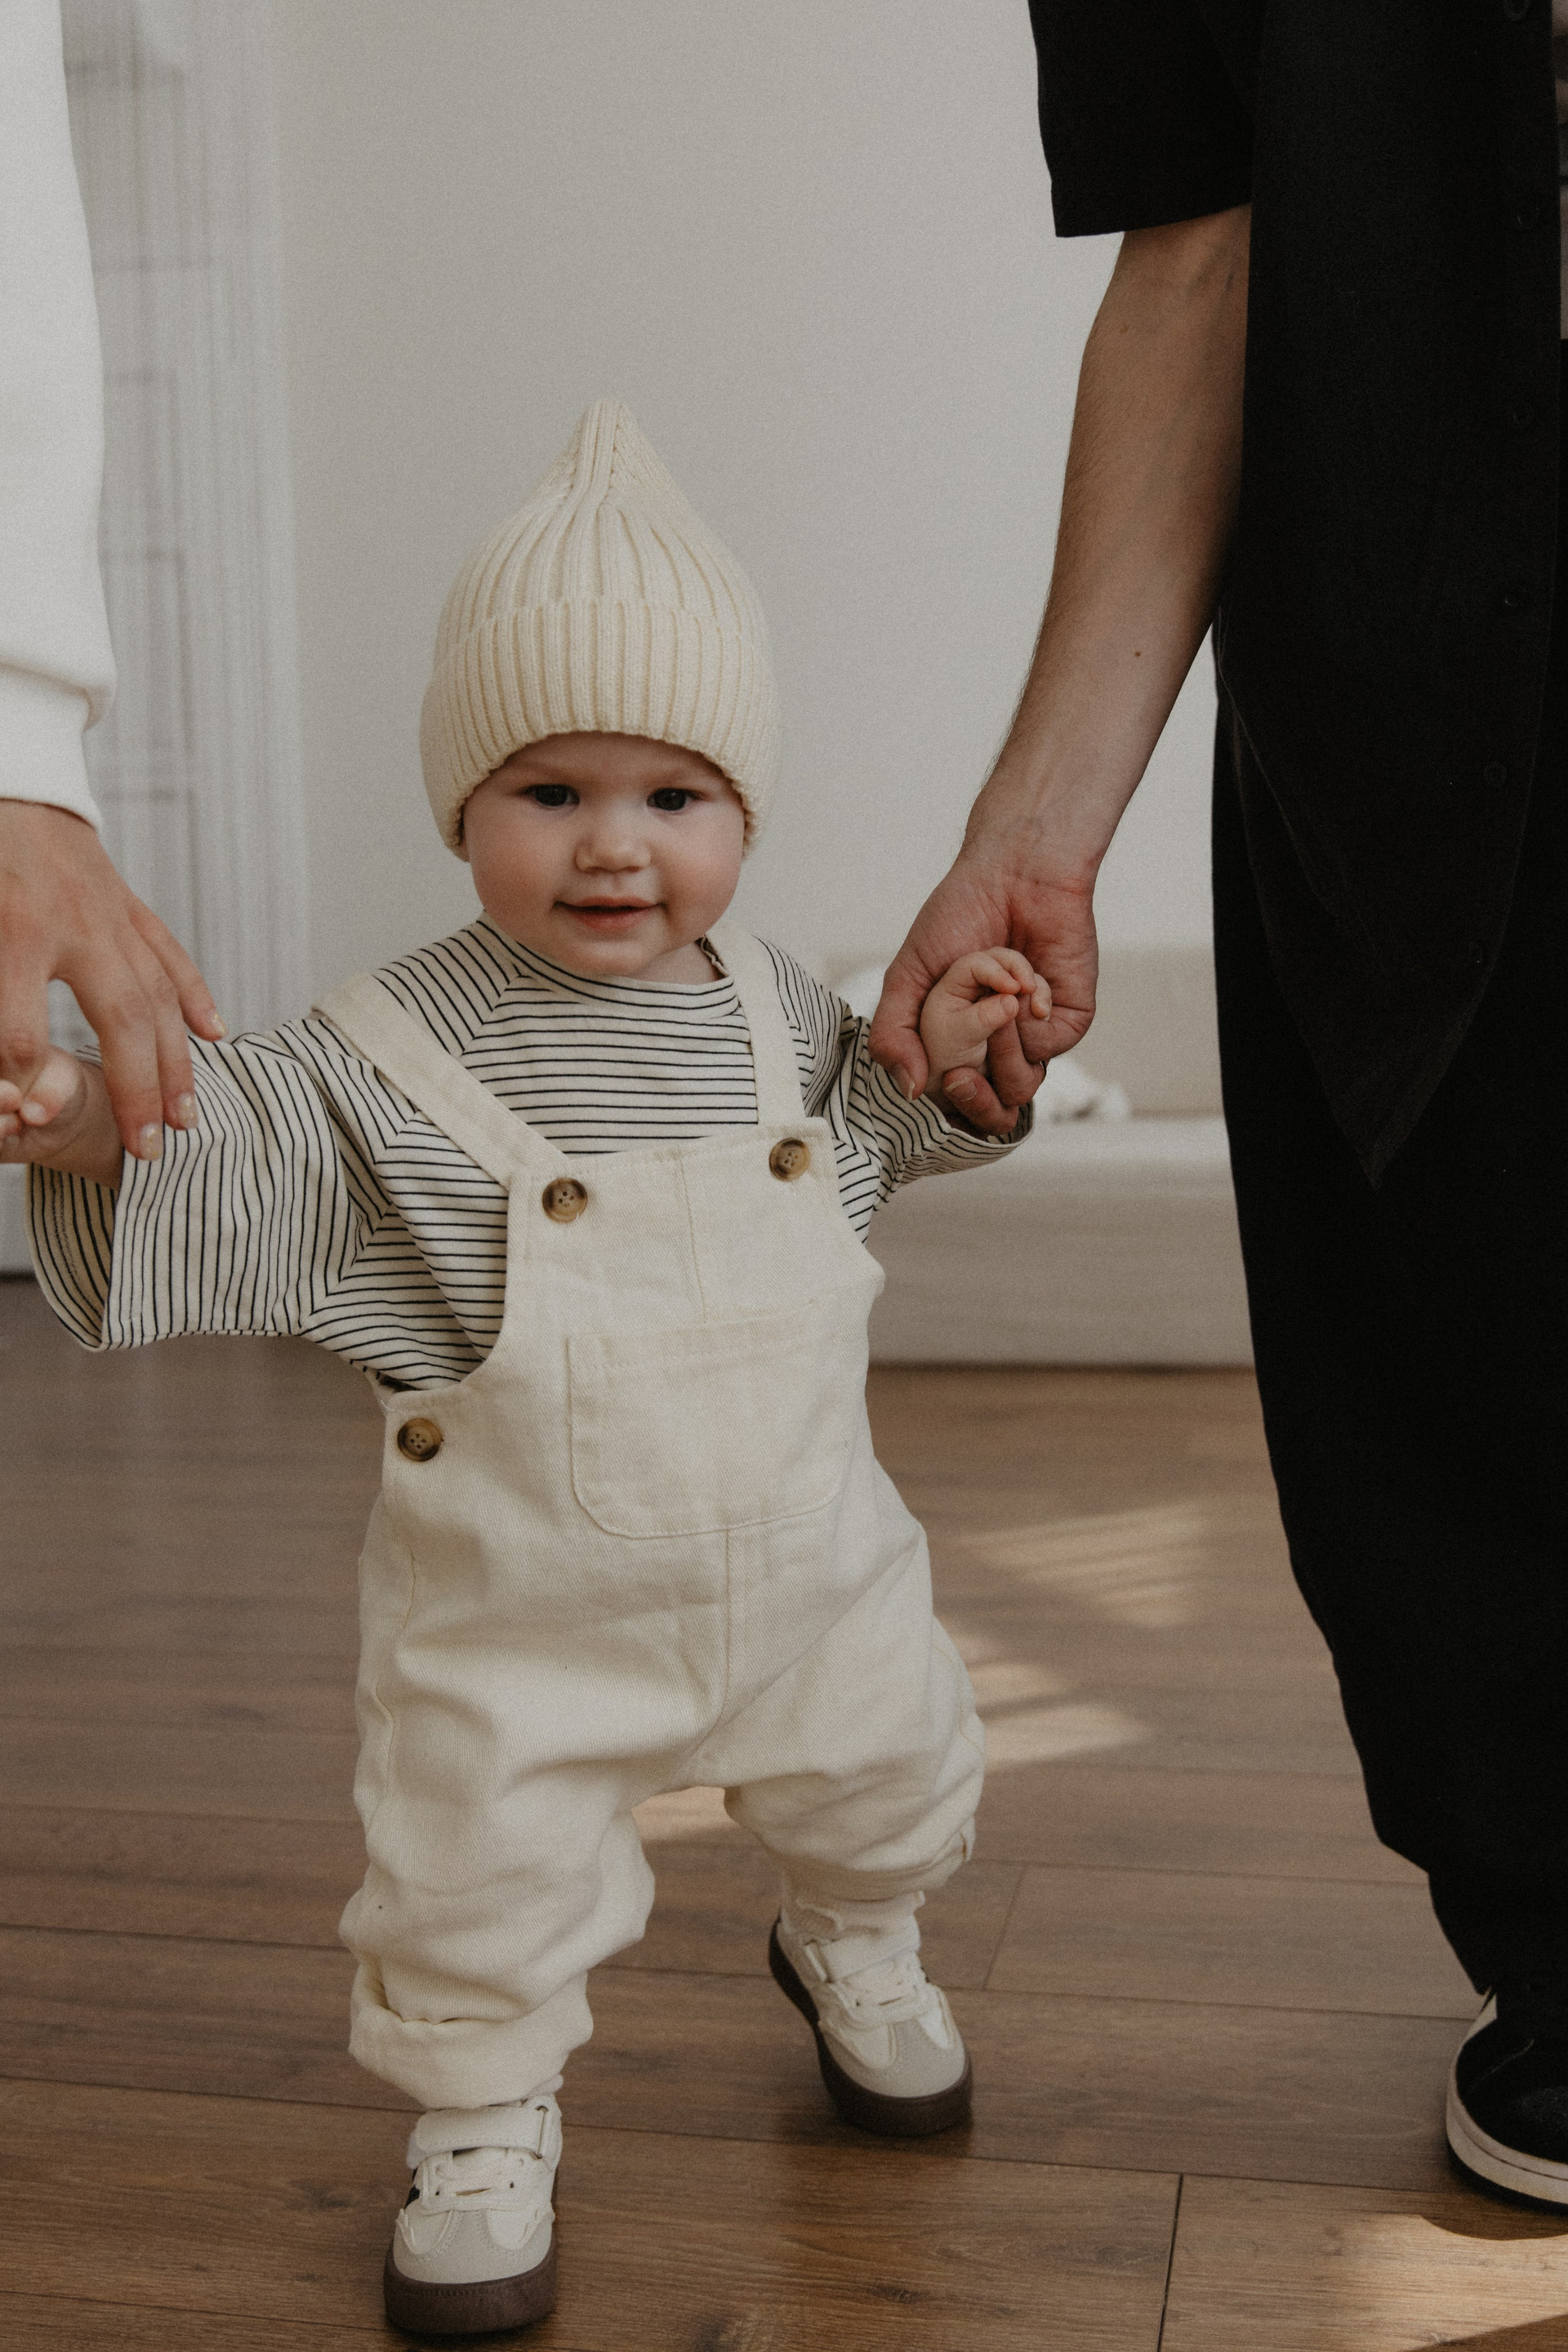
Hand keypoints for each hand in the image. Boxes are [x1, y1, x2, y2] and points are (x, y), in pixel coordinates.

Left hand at [0, 802, 222, 1158]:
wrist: (3, 776)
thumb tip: (8, 1068)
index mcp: (14, 930)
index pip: (20, 1027)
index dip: (25, 1079)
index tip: (29, 1122)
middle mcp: (74, 924)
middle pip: (118, 1020)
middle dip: (134, 1089)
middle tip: (144, 1149)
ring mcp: (111, 913)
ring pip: (158, 997)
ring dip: (177, 1062)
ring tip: (185, 1119)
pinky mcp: (129, 903)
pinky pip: (171, 956)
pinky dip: (196, 998)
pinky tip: (214, 1036)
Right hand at [870, 849, 1098, 1134]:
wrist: (1013, 873)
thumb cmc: (958, 915)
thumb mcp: (907, 975)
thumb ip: (894, 1032)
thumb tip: (909, 1089)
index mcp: (958, 1042)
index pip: (955, 1103)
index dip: (950, 1107)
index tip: (940, 1087)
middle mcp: (996, 1046)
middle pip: (992, 1109)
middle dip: (977, 1096)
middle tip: (963, 1075)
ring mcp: (1034, 1036)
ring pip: (1020, 1082)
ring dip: (1002, 1045)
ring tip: (996, 998)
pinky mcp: (1068, 1018)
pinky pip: (1047, 1046)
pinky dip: (1029, 1018)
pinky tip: (1024, 982)